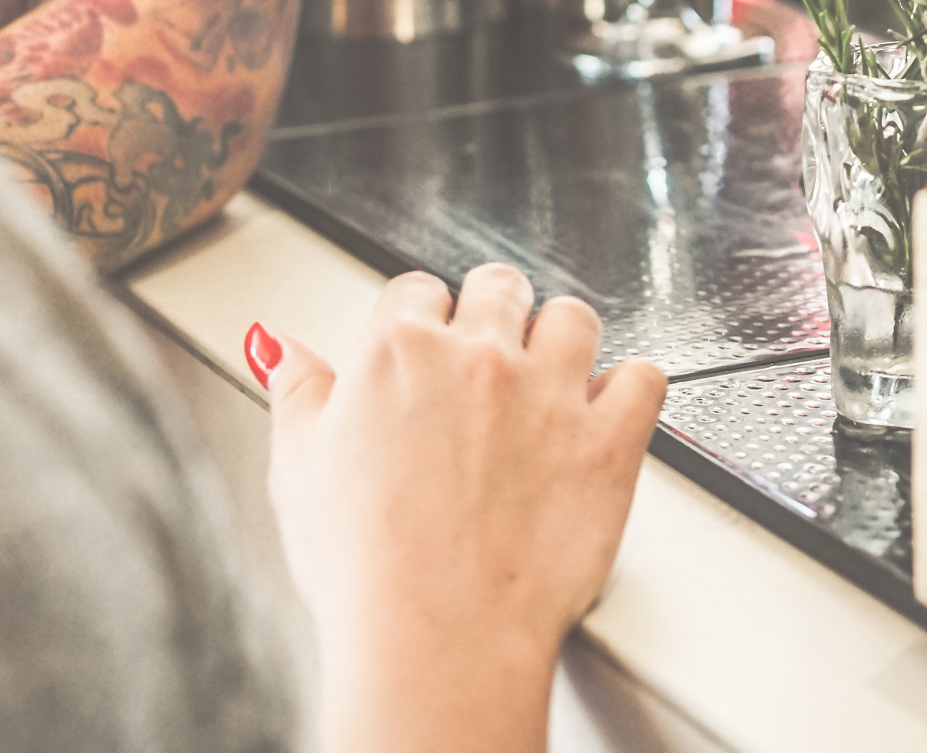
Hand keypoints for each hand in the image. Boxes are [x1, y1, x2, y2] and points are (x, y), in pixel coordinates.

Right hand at [264, 266, 667, 752]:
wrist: (436, 639)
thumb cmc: (365, 572)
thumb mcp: (300, 472)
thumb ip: (298, 395)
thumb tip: (283, 350)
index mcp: (397, 353)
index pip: (416, 291)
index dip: (422, 320)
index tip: (427, 348)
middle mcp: (479, 357)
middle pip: (500, 287)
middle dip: (494, 314)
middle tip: (487, 363)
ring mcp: (550, 393)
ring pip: (574, 318)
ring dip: (563, 342)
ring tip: (549, 383)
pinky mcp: (609, 439)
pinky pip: (643, 378)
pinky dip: (631, 391)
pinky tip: (608, 413)